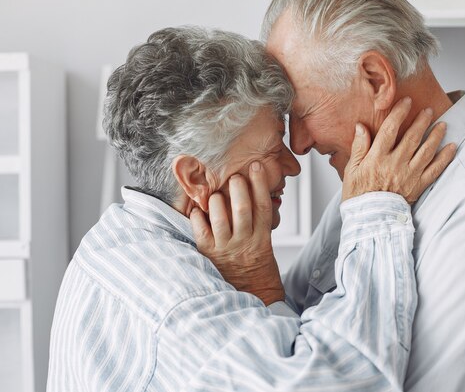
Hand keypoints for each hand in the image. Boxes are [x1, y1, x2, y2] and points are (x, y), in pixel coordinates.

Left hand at [190, 162, 284, 305]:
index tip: (257, 167)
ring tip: (216, 193)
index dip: (260, 184)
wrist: (253, 297)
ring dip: (216, 200)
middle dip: (238, 187)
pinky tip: (198, 209)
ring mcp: (225, 249)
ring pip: (219, 217)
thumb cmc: (259, 271)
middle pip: (242, 208)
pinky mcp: (208, 254)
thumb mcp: (267, 245)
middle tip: (235, 176)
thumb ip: (260, 223)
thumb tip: (257, 196)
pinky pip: (201, 230)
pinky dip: (197, 216)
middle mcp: (244, 242)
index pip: (263, 206)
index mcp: (262, 239)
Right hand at [342, 97, 456, 202]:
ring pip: (426, 151)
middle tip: (429, 110)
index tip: (406, 101)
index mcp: (377, 158)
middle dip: (422, 121)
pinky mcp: (418, 186)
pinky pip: (435, 170)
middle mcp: (395, 164)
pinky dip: (445, 158)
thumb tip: (361, 126)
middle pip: (412, 137)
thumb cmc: (358, 195)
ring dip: (436, 136)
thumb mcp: (351, 170)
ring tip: (442, 124)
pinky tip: (452, 147)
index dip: (399, 113)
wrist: (370, 220)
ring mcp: (409, 175)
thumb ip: (359, 147)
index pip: (389, 130)